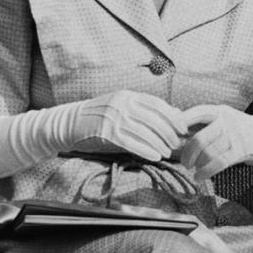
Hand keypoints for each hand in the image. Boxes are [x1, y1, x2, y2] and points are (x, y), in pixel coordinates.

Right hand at [67, 90, 188, 160]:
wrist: (69, 122)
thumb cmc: (99, 117)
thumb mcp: (121, 107)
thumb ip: (144, 110)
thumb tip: (172, 115)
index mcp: (128, 95)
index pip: (157, 104)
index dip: (172, 116)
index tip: (183, 128)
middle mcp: (122, 104)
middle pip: (153, 119)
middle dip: (168, 133)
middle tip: (176, 144)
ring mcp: (114, 118)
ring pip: (144, 131)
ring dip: (158, 144)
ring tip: (167, 152)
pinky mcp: (106, 132)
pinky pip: (131, 142)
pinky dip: (145, 150)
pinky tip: (155, 157)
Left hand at [177, 104, 252, 179]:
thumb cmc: (243, 129)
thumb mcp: (224, 119)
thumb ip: (202, 121)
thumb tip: (175, 120)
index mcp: (219, 111)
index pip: (194, 114)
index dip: (179, 125)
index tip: (170, 137)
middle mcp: (226, 120)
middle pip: (198, 139)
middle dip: (187, 154)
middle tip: (184, 162)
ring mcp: (235, 135)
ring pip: (208, 153)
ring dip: (197, 165)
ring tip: (194, 170)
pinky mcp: (242, 150)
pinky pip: (219, 163)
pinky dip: (206, 172)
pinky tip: (200, 177)